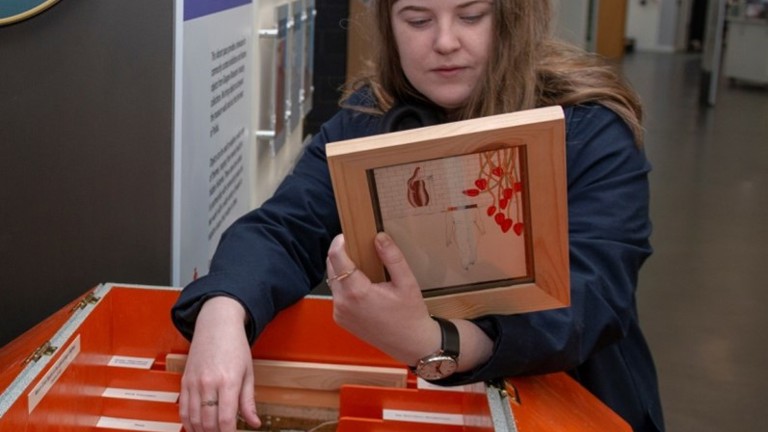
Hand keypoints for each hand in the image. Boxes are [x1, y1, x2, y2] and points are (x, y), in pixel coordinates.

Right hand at [178, 297, 260, 431]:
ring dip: (202, 431)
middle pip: (208, 422)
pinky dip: (189, 422)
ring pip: (193, 419)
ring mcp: (194, 382)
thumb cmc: (235, 346)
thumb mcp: (248, 373)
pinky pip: (183, 409)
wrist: (216, 324)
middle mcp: (209, 383)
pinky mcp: (185, 381)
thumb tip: (254, 423)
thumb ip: (248, 401)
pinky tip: (197, 427)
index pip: (225, 419)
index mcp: (229, 381)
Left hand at [326, 232, 440, 364]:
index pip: (336, 258)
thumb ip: (392, 257)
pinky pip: (337, 294)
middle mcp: (343, 303)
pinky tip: (362, 283)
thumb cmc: (411, 315)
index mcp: (357, 292)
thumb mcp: (406, 282)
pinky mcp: (341, 319)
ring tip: (362, 263)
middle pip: (331, 267)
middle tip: (358, 245)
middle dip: (341, 253)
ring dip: (342, 269)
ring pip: (333, 280)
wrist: (412, 344)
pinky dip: (345, 284)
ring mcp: (339, 313)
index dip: (339, 242)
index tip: (348, 233)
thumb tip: (379, 236)